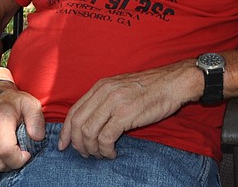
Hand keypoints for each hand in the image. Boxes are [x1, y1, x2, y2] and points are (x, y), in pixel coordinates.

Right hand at [0, 83, 45, 175]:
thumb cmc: (14, 103)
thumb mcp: (30, 104)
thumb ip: (37, 119)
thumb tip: (38, 137)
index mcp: (0, 118)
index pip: (6, 151)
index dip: (19, 159)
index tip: (26, 153)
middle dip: (11, 164)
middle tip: (17, 153)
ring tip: (6, 152)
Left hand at [58, 63, 198, 158]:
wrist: (173, 83)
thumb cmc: (151, 88)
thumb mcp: (121, 87)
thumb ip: (105, 100)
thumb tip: (90, 122)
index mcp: (101, 86)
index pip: (73, 111)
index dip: (65, 131)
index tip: (64, 145)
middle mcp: (104, 92)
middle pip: (77, 124)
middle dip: (77, 144)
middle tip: (85, 154)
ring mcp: (114, 103)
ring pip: (89, 133)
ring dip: (92, 149)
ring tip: (101, 154)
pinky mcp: (125, 114)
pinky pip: (105, 138)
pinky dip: (106, 150)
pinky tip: (112, 153)